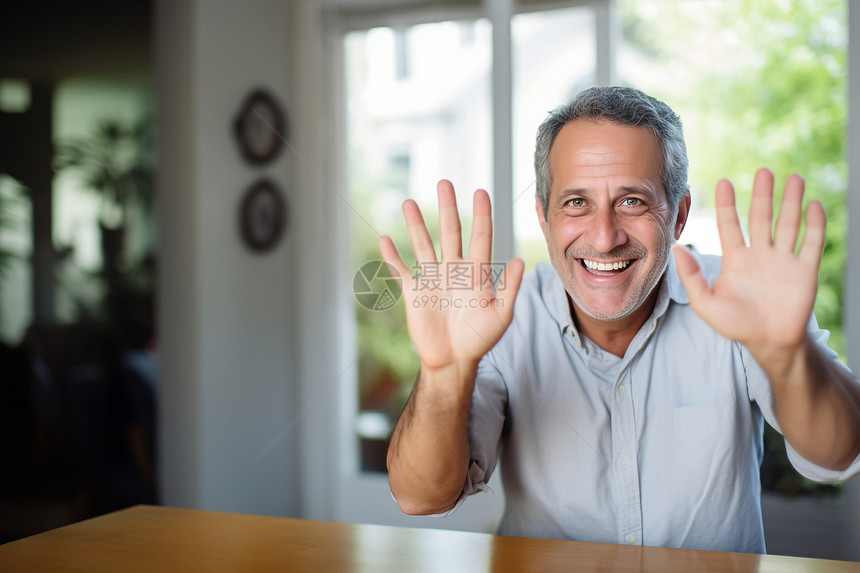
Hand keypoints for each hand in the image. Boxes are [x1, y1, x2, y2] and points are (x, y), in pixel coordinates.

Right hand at [379, 180, 523, 372]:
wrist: (453, 360)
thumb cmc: (480, 339)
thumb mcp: (501, 316)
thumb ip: (509, 289)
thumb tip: (518, 261)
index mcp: (477, 273)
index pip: (480, 237)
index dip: (481, 215)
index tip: (480, 192)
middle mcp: (454, 270)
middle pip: (450, 232)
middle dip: (447, 208)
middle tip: (444, 183)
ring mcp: (433, 279)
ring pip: (423, 245)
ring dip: (415, 225)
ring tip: (408, 202)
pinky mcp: (414, 292)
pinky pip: (401, 270)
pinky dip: (392, 257)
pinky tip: (385, 239)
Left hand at [673, 168, 825, 354]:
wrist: (769, 343)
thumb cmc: (736, 325)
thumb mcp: (705, 303)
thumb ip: (691, 277)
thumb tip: (677, 249)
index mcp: (736, 259)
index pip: (729, 225)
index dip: (727, 204)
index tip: (723, 182)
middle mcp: (760, 255)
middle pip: (761, 217)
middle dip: (763, 194)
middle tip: (764, 170)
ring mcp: (783, 260)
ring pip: (788, 224)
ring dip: (792, 202)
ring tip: (794, 178)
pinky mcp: (804, 270)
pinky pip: (811, 243)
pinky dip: (814, 224)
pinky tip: (814, 205)